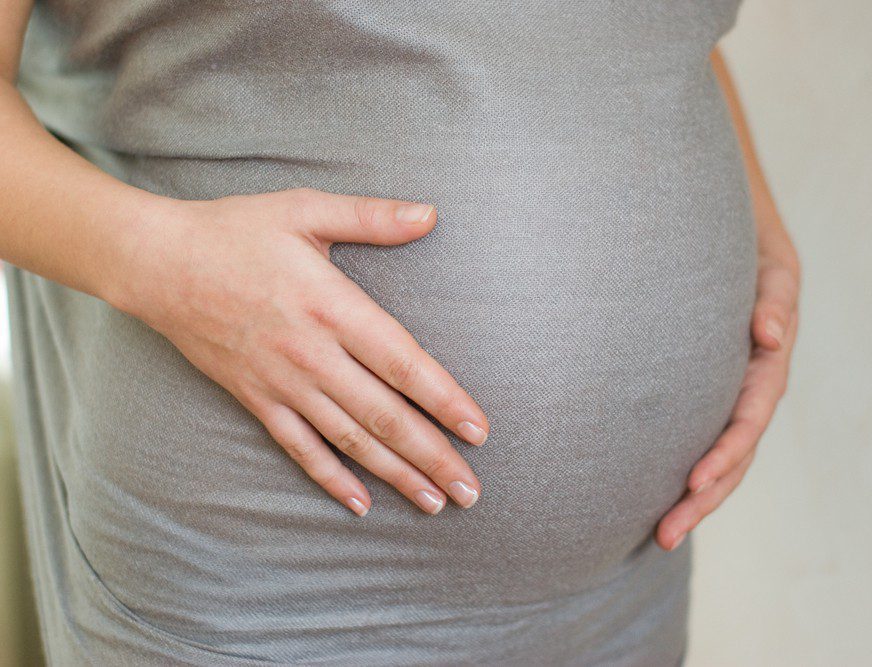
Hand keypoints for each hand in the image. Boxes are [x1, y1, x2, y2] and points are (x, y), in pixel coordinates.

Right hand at [113, 188, 489, 516]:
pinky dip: (330, 478)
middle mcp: (311, 354)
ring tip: (434, 502)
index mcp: (332, 306)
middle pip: (383, 415)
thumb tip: (430, 214)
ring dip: (395, 474)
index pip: (402, 363)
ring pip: (348, 440)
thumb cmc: (236, 231)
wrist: (157, 264)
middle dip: (432, 456)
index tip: (479, 430)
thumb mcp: (304, 209)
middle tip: (470, 491)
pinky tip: (360, 503)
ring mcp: (282, 382)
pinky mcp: (255, 399)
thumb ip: (371, 217)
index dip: (444, 400)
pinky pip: (298, 447)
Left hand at [656, 220, 800, 550]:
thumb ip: (775, 300)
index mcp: (767, 369)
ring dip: (693, 502)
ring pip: (717, 462)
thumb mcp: (774, 271)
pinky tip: (655, 501)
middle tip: (665, 535)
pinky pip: (699, 443)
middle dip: (703, 500)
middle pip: (733, 459)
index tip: (693, 483)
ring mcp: (730, 401)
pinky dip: (682, 475)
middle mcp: (750, 394)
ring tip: (659, 536)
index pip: (748, 422)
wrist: (743, 251)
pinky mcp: (709, 400)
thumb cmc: (756, 259)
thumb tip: (770, 334)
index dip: (725, 454)